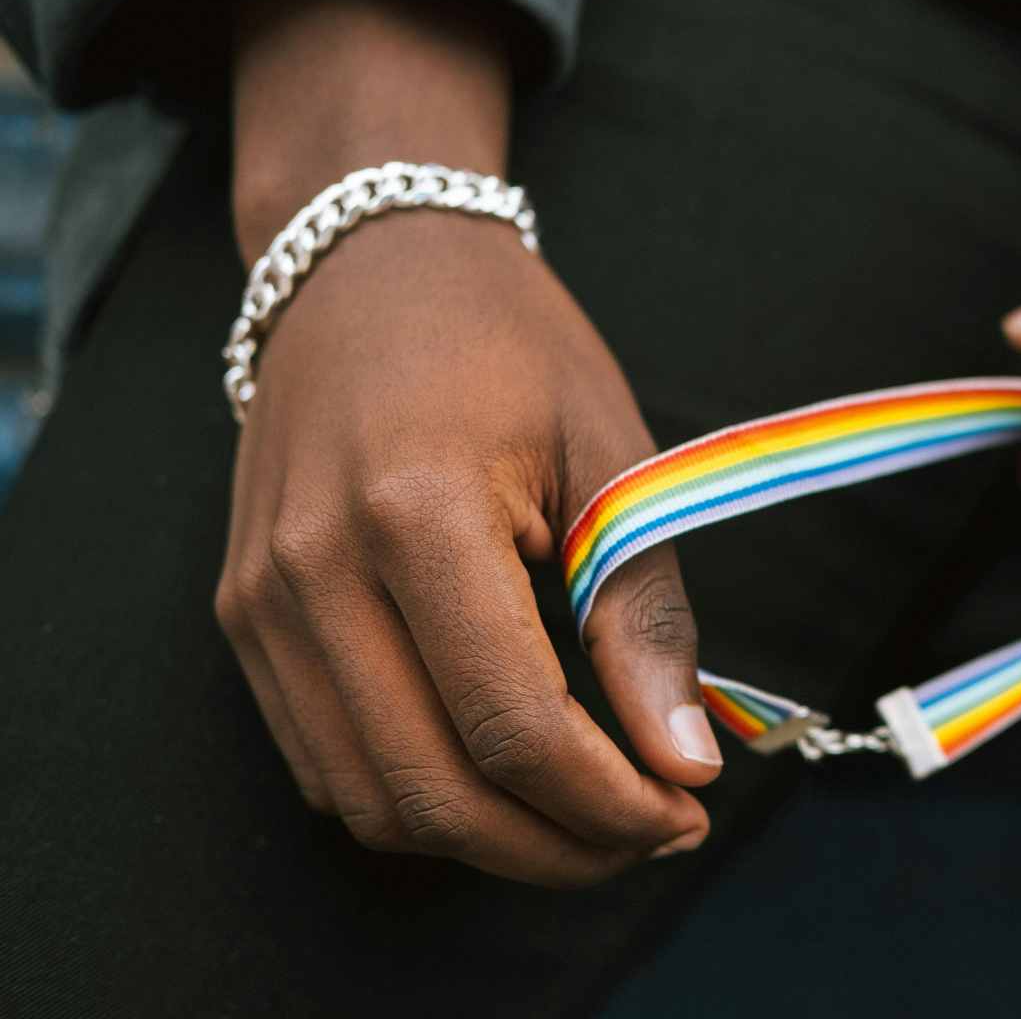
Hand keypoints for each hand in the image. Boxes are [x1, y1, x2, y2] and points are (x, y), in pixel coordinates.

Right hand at [215, 211, 722, 884]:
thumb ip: (642, 617)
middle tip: (647, 837)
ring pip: (371, 800)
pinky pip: (325, 762)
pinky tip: (504, 777)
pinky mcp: (243, 617)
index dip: (609, 804)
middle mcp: (312, 570)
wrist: (366, 263)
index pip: (513, 727)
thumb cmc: (507, 344)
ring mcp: (260, 601)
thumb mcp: (609, 457)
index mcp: (414, 512)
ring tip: (588, 819)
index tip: (685, 815)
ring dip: (489, 842)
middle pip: (434, 790)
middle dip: (557, 848)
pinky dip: (420, 798)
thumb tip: (687, 764)